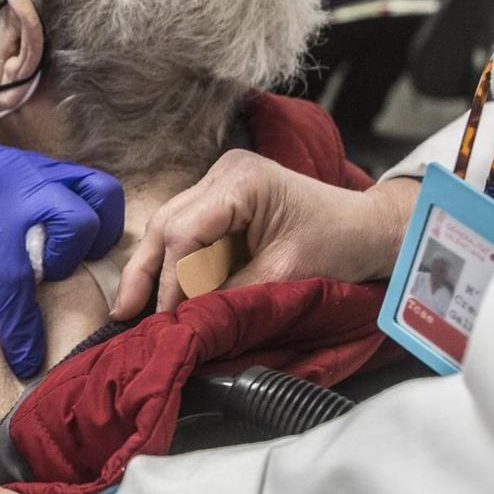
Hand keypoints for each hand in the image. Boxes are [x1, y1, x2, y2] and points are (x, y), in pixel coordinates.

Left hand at [0, 118, 123, 378]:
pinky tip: (72, 241)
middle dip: (65, 265)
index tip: (26, 360)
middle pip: (74, 225)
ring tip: (66, 260)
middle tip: (41, 283)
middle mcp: (20, 182)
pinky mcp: (52, 167)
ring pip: (99, 199)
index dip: (22, 327)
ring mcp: (41, 169)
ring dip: (91, 237)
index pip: (15, 276)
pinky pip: (96, 187)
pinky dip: (98, 216)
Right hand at [112, 153, 420, 317]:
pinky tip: (159, 293)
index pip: (184, 231)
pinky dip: (173, 264)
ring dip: (153, 269)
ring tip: (131, 309)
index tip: (167, 319)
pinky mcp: (222, 202)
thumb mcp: (286, 273)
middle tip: (123, 314)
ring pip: (168, 227)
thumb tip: (189, 321)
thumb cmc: (339, 243)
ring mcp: (220, 183)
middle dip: (146, 272)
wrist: (370, 229)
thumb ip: (233, 294)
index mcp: (241, 180)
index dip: (171, 279)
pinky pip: (186, 232)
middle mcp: (223, 173)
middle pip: (165, 223)